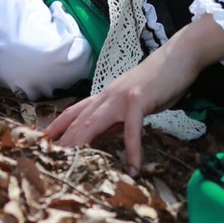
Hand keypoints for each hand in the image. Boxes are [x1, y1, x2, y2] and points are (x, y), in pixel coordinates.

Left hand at [45, 15, 223, 172]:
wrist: (180, 56)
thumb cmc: (160, 80)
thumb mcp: (134, 102)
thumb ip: (117, 118)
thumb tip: (104, 135)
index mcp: (105, 96)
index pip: (74, 112)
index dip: (56, 127)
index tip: (43, 143)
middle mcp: (107, 96)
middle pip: (78, 121)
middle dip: (62, 142)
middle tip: (49, 161)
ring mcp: (121, 98)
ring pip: (94, 123)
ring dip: (82, 145)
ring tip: (75, 167)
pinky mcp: (139, 101)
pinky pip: (132, 130)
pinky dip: (133, 149)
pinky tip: (134, 167)